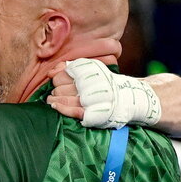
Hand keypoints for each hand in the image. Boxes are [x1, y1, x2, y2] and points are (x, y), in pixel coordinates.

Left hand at [46, 59, 162, 127]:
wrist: (129, 98)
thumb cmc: (106, 84)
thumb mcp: (92, 70)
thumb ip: (72, 68)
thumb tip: (52, 71)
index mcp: (90, 71)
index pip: (63, 74)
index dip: (57, 79)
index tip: (57, 82)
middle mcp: (91, 84)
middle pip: (61, 87)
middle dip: (56, 90)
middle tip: (56, 93)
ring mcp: (92, 99)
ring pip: (65, 98)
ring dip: (55, 100)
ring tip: (51, 101)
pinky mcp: (93, 113)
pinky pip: (73, 111)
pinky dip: (62, 109)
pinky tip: (55, 107)